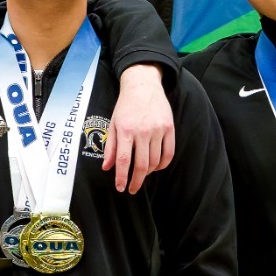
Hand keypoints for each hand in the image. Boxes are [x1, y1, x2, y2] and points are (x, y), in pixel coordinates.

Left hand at [105, 64, 175, 193]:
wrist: (143, 86)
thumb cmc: (125, 106)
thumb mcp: (113, 124)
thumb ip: (110, 147)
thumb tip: (107, 168)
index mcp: (125, 130)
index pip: (124, 160)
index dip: (122, 177)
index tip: (121, 188)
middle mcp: (142, 131)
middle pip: (142, 165)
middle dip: (136, 181)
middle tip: (132, 189)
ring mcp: (158, 130)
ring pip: (156, 161)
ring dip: (149, 173)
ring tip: (142, 175)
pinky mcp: (169, 128)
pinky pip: (169, 153)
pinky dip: (163, 164)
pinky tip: (156, 168)